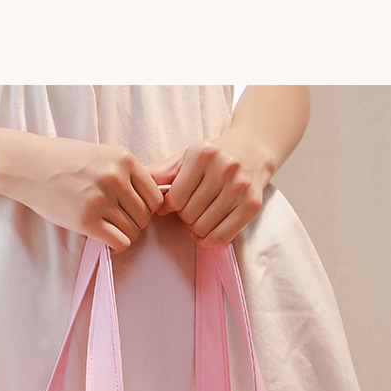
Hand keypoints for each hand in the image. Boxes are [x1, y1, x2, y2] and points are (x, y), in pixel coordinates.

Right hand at [15, 136, 164, 252]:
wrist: (28, 165)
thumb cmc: (65, 159)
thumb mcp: (101, 154)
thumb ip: (126, 172)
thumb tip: (152, 198)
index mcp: (124, 159)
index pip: (155, 196)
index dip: (147, 207)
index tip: (132, 210)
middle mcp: (116, 178)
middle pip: (145, 216)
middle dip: (135, 222)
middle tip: (117, 221)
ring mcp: (101, 199)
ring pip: (133, 231)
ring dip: (124, 234)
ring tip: (108, 227)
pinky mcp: (86, 220)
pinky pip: (119, 242)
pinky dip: (116, 246)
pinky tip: (105, 239)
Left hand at [144, 130, 274, 245]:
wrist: (252, 150)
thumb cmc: (213, 157)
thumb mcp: (186, 158)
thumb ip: (161, 172)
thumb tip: (138, 182)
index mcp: (203, 154)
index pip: (175, 198)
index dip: (169, 207)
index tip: (172, 205)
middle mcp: (225, 168)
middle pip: (189, 214)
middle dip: (183, 216)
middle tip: (188, 210)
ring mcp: (241, 188)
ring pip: (203, 226)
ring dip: (195, 228)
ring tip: (197, 217)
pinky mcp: (252, 205)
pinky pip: (223, 236)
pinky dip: (208, 240)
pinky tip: (204, 232)